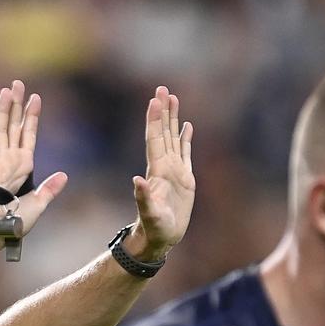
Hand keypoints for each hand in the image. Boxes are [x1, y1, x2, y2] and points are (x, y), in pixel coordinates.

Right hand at [0, 80, 67, 255]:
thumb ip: (50, 189)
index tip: (36, 97)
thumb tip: (64, 176)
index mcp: (23, 166)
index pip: (28, 135)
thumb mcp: (39, 204)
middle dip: (15, 105)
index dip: (31, 116)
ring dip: (2, 111)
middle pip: (12, 126)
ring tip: (5, 91)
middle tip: (17, 83)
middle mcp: (9, 161)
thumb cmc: (15, 223)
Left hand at [126, 86, 193, 261]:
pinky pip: (185, 152)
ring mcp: (174, 170)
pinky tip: (187, 126)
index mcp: (156, 170)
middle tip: (162, 88)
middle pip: (163, 131)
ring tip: (173, 98)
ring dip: (173, 118)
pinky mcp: (184, 179)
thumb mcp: (148, 214)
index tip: (154, 100)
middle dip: (163, 110)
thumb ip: (142, 198)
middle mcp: (164, 165)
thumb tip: (136, 180)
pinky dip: (185, 138)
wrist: (160, 237)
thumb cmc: (153, 227)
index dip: (154, 119)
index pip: (154, 138)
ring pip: (173, 137)